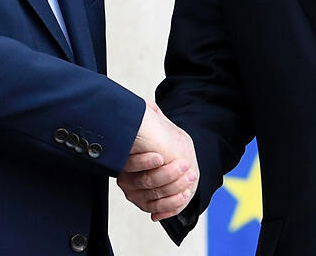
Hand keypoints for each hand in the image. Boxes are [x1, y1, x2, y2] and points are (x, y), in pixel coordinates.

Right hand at [117, 101, 198, 220]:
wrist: (166, 155)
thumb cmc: (158, 138)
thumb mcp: (152, 124)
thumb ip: (149, 116)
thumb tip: (149, 106)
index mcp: (124, 160)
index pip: (130, 164)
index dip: (144, 162)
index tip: (161, 156)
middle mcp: (127, 179)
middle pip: (146, 182)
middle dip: (168, 174)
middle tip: (185, 165)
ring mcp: (136, 194)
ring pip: (155, 196)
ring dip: (175, 188)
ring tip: (190, 176)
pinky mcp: (148, 204)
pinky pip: (159, 209)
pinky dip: (172, 205)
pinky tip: (184, 194)